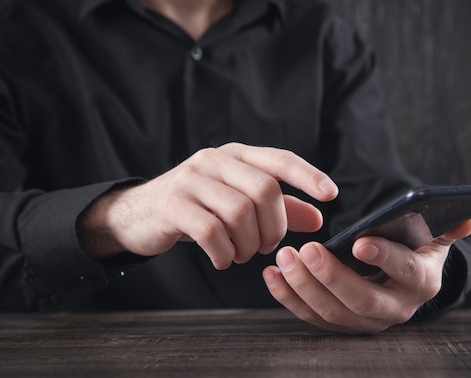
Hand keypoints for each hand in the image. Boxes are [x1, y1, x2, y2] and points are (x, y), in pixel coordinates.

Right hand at [78, 143, 337, 268]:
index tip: (331, 194)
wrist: (139, 215)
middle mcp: (215, 160)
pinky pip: (212, 232)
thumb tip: (318, 219)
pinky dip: (224, 253)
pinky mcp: (173, 203)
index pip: (280, 159)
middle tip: (267, 247)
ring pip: (240, 212)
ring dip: (248, 244)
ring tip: (242, 254)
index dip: (308, 176)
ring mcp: (192, 178)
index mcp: (236, 156)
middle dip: (273, 227)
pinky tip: (222, 259)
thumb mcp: (239, 204)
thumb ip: (279, 209)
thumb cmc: (198, 208)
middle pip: (264, 191)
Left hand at [262, 219, 470, 333]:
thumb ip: (446, 227)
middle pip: (362, 300)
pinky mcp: (343, 324)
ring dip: (304, 286)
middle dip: (331, 276)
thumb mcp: (434, 236)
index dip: (384, 257)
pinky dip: (290, 297)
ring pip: (332, 312)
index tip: (359, 241)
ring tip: (283, 258)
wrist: (403, 277)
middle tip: (306, 249)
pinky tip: (273, 275)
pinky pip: (312, 316)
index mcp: (422, 281)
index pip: (406, 271)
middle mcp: (397, 307)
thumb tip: (466, 219)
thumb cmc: (415, 247)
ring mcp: (368, 321)